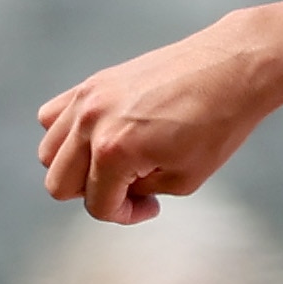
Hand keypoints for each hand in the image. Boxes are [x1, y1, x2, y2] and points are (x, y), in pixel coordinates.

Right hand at [38, 12, 282, 223]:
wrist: (232, 68)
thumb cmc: (218, 122)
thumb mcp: (184, 179)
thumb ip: (139, 191)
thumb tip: (117, 188)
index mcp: (113, 151)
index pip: (97, 205)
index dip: (124, 215)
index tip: (150, 206)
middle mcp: (91, 122)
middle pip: (59, 182)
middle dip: (96, 194)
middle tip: (132, 187)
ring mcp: (87, 98)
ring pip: (49, 151)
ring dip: (78, 166)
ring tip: (118, 162)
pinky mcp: (94, 81)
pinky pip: (54, 117)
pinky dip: (69, 134)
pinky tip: (104, 136)